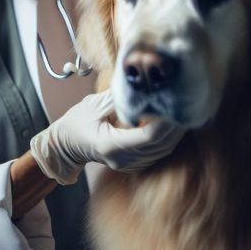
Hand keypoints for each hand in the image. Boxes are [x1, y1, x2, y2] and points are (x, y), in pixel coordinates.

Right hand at [29, 93, 184, 184]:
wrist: (63, 147)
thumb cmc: (75, 124)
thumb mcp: (93, 105)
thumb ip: (118, 98)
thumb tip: (142, 85)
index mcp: (111, 145)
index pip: (148, 136)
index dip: (166, 123)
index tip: (174, 104)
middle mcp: (123, 159)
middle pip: (160, 146)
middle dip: (176, 127)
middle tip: (187, 104)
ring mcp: (128, 164)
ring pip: (162, 151)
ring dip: (175, 133)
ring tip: (183, 111)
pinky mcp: (133, 164)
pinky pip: (157, 153)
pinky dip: (166, 138)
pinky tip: (172, 124)